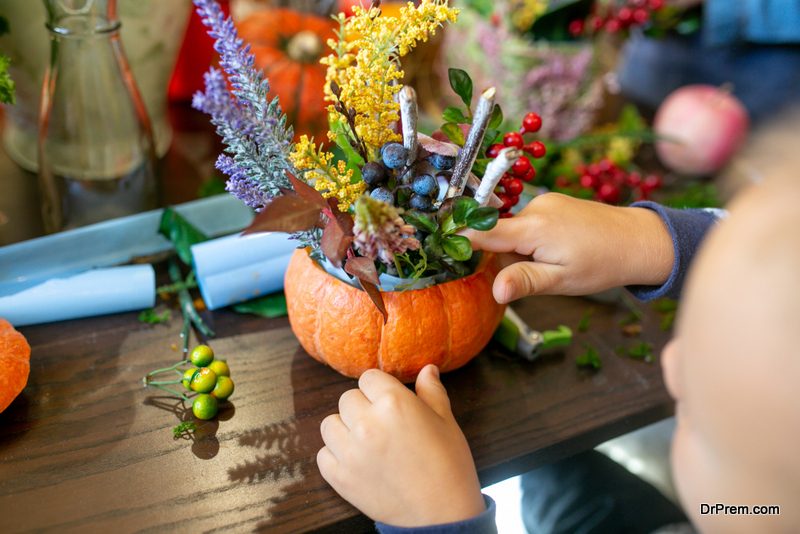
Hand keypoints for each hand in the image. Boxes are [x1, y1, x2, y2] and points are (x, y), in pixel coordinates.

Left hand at [317, 365, 484, 526]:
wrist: (441, 516)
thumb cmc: (449, 466)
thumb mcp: (446, 422)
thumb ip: (431, 392)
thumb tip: (426, 369)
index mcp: (394, 402)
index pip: (368, 377)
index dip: (379, 389)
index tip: (387, 402)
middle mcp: (367, 422)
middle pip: (347, 398)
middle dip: (362, 407)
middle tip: (381, 425)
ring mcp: (350, 451)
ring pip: (330, 424)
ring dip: (344, 429)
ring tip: (365, 442)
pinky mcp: (340, 477)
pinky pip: (323, 455)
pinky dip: (336, 457)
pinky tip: (356, 462)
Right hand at [464, 193, 673, 302]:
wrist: (639, 240)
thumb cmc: (601, 265)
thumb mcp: (561, 281)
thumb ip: (525, 282)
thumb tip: (494, 291)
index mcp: (534, 227)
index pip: (483, 231)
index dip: (462, 241)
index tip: (440, 250)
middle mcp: (535, 207)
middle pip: (498, 232)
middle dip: (503, 255)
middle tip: (528, 275)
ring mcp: (545, 201)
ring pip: (514, 229)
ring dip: (520, 248)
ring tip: (551, 264)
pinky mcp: (553, 202)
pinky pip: (528, 222)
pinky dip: (532, 238)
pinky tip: (556, 251)